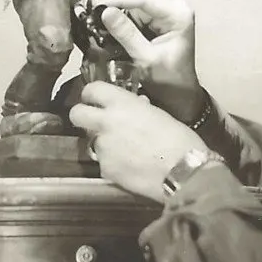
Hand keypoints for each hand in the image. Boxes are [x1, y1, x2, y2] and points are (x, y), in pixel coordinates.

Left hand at [69, 82, 206, 200]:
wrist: (184, 173)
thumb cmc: (179, 139)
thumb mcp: (158, 114)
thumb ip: (138, 108)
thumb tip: (134, 107)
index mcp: (121, 103)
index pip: (92, 89)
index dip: (91, 94)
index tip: (95, 99)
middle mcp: (105, 122)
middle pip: (76, 114)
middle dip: (82, 116)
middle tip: (94, 121)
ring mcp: (103, 147)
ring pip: (91, 141)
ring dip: (103, 143)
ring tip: (124, 151)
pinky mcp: (105, 170)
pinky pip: (103, 162)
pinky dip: (113, 163)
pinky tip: (130, 167)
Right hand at [93, 0, 204, 122]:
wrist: (179, 96)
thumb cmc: (168, 81)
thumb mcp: (146, 59)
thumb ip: (126, 34)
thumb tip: (105, 11)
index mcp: (178, 14)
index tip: (96, 4)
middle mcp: (175, 7)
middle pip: (138, 0)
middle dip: (115, 6)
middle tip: (91, 12)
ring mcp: (167, 11)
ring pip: (134, 6)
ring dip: (116, 13)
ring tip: (95, 19)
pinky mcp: (159, 18)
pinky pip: (135, 14)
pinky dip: (122, 20)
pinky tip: (107, 24)